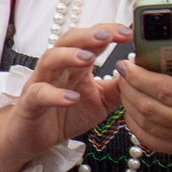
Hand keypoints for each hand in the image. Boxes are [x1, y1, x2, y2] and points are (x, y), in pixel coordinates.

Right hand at [0, 23, 126, 171]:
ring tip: (88, 58)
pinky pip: (39, 95)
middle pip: (67, 42)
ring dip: (68, 56)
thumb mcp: (101, 103)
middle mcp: (57, 70)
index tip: (129, 32)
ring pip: (49, 61)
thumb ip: (118, 88)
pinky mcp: (29, 104)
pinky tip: (71, 98)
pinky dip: (54, 95)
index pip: (90, 41)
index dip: (107, 33)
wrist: (30, 138)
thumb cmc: (64, 116)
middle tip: (108, 35)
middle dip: (88, 36)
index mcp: (75, 66)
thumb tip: (142, 74)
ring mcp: (40, 84)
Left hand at [118, 48, 171, 165]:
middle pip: (149, 107)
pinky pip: (151, 141)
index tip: (128, 63)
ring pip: (146, 125)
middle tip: (122, 71)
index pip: (165, 90)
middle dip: (129, 87)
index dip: (139, 76)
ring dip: (129, 104)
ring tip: (126, 86)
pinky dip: (136, 124)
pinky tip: (135, 109)